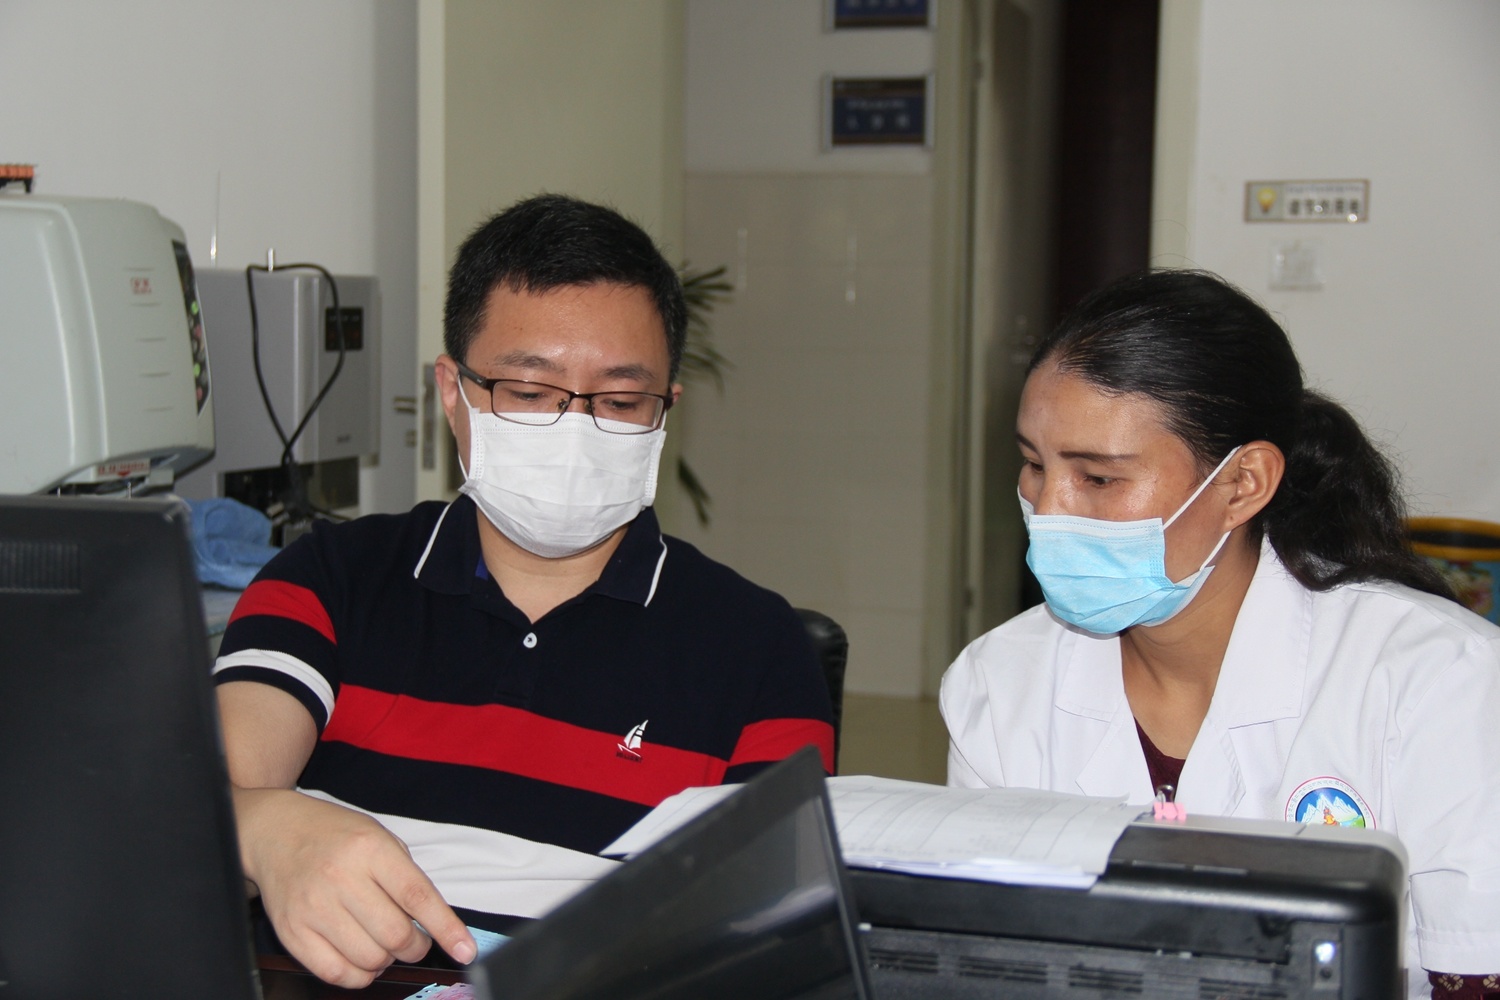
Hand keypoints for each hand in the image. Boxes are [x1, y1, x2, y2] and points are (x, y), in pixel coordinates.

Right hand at [234, 787, 476, 987]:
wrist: (276, 832)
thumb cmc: (337, 836)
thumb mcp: (380, 838)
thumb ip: (407, 878)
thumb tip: (436, 925)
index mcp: (370, 849)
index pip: (417, 897)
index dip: (447, 928)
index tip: (465, 950)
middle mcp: (340, 878)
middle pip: (395, 935)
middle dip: (416, 947)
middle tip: (414, 940)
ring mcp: (313, 907)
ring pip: (369, 959)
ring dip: (387, 961)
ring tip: (383, 944)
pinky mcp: (291, 932)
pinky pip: (335, 973)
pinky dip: (359, 976)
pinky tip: (361, 958)